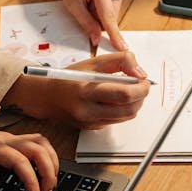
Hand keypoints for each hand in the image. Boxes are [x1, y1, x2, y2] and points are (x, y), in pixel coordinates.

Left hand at [0, 115, 59, 190]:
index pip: (21, 161)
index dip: (32, 181)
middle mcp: (4, 139)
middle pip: (39, 149)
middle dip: (49, 172)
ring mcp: (10, 137)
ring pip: (42, 143)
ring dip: (51, 162)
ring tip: (50, 184)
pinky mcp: (11, 139)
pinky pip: (37, 142)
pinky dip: (46, 156)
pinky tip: (44, 170)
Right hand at [8, 52, 149, 129]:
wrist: (47, 97)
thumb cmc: (68, 78)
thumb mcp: (93, 62)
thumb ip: (120, 61)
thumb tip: (140, 72)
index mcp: (86, 91)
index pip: (124, 94)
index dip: (141, 87)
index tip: (144, 80)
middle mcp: (87, 111)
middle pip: (129, 110)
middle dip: (141, 97)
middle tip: (141, 85)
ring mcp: (90, 122)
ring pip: (126, 117)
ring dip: (134, 104)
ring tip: (129, 90)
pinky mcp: (93, 128)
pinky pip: (117, 121)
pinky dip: (122, 110)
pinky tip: (115, 99)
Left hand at [46, 0, 128, 52]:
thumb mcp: (72, 3)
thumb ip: (86, 22)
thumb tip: (97, 38)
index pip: (108, 16)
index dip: (114, 34)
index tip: (122, 47)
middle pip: (111, 15)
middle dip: (99, 17)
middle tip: (86, 5)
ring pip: (114, 10)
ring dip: (102, 11)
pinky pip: (116, 3)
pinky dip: (106, 4)